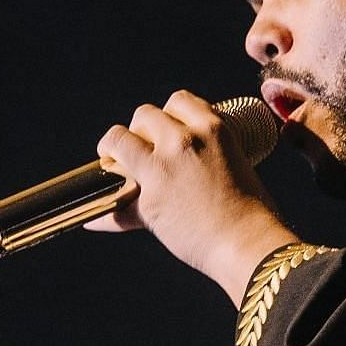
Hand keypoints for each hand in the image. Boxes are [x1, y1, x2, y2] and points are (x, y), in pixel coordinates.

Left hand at [85, 90, 301, 299]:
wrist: (249, 245)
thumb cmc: (253, 213)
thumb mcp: (238, 165)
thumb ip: (212, 156)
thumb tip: (193, 165)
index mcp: (212, 128)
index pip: (178, 101)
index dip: (168, 115)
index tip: (166, 130)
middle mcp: (184, 140)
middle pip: (144, 115)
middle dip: (140, 130)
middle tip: (142, 152)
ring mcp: (161, 168)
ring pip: (118, 139)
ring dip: (112, 150)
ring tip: (112, 167)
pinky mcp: (147, 200)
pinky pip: (111, 201)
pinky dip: (100, 213)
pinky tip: (92, 220)